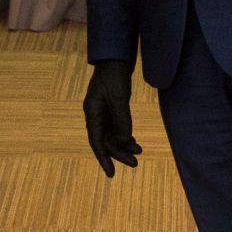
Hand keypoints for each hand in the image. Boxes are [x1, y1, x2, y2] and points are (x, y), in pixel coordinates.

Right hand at [83, 60, 140, 177]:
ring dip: (124, 145)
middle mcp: (95, 115)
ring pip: (113, 135)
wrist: (116, 58)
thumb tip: (124, 142)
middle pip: (106, 141)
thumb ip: (122, 120)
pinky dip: (126, 135)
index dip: (104, 159)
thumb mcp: (120, 98)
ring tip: (139, 152)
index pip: (97, 142)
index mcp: (92, 113)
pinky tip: (135, 141)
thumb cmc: (114, 76)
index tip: (111, 174)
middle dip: (119, 153)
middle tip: (135, 163)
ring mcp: (103, 112)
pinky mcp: (112, 108)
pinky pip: (118, 127)